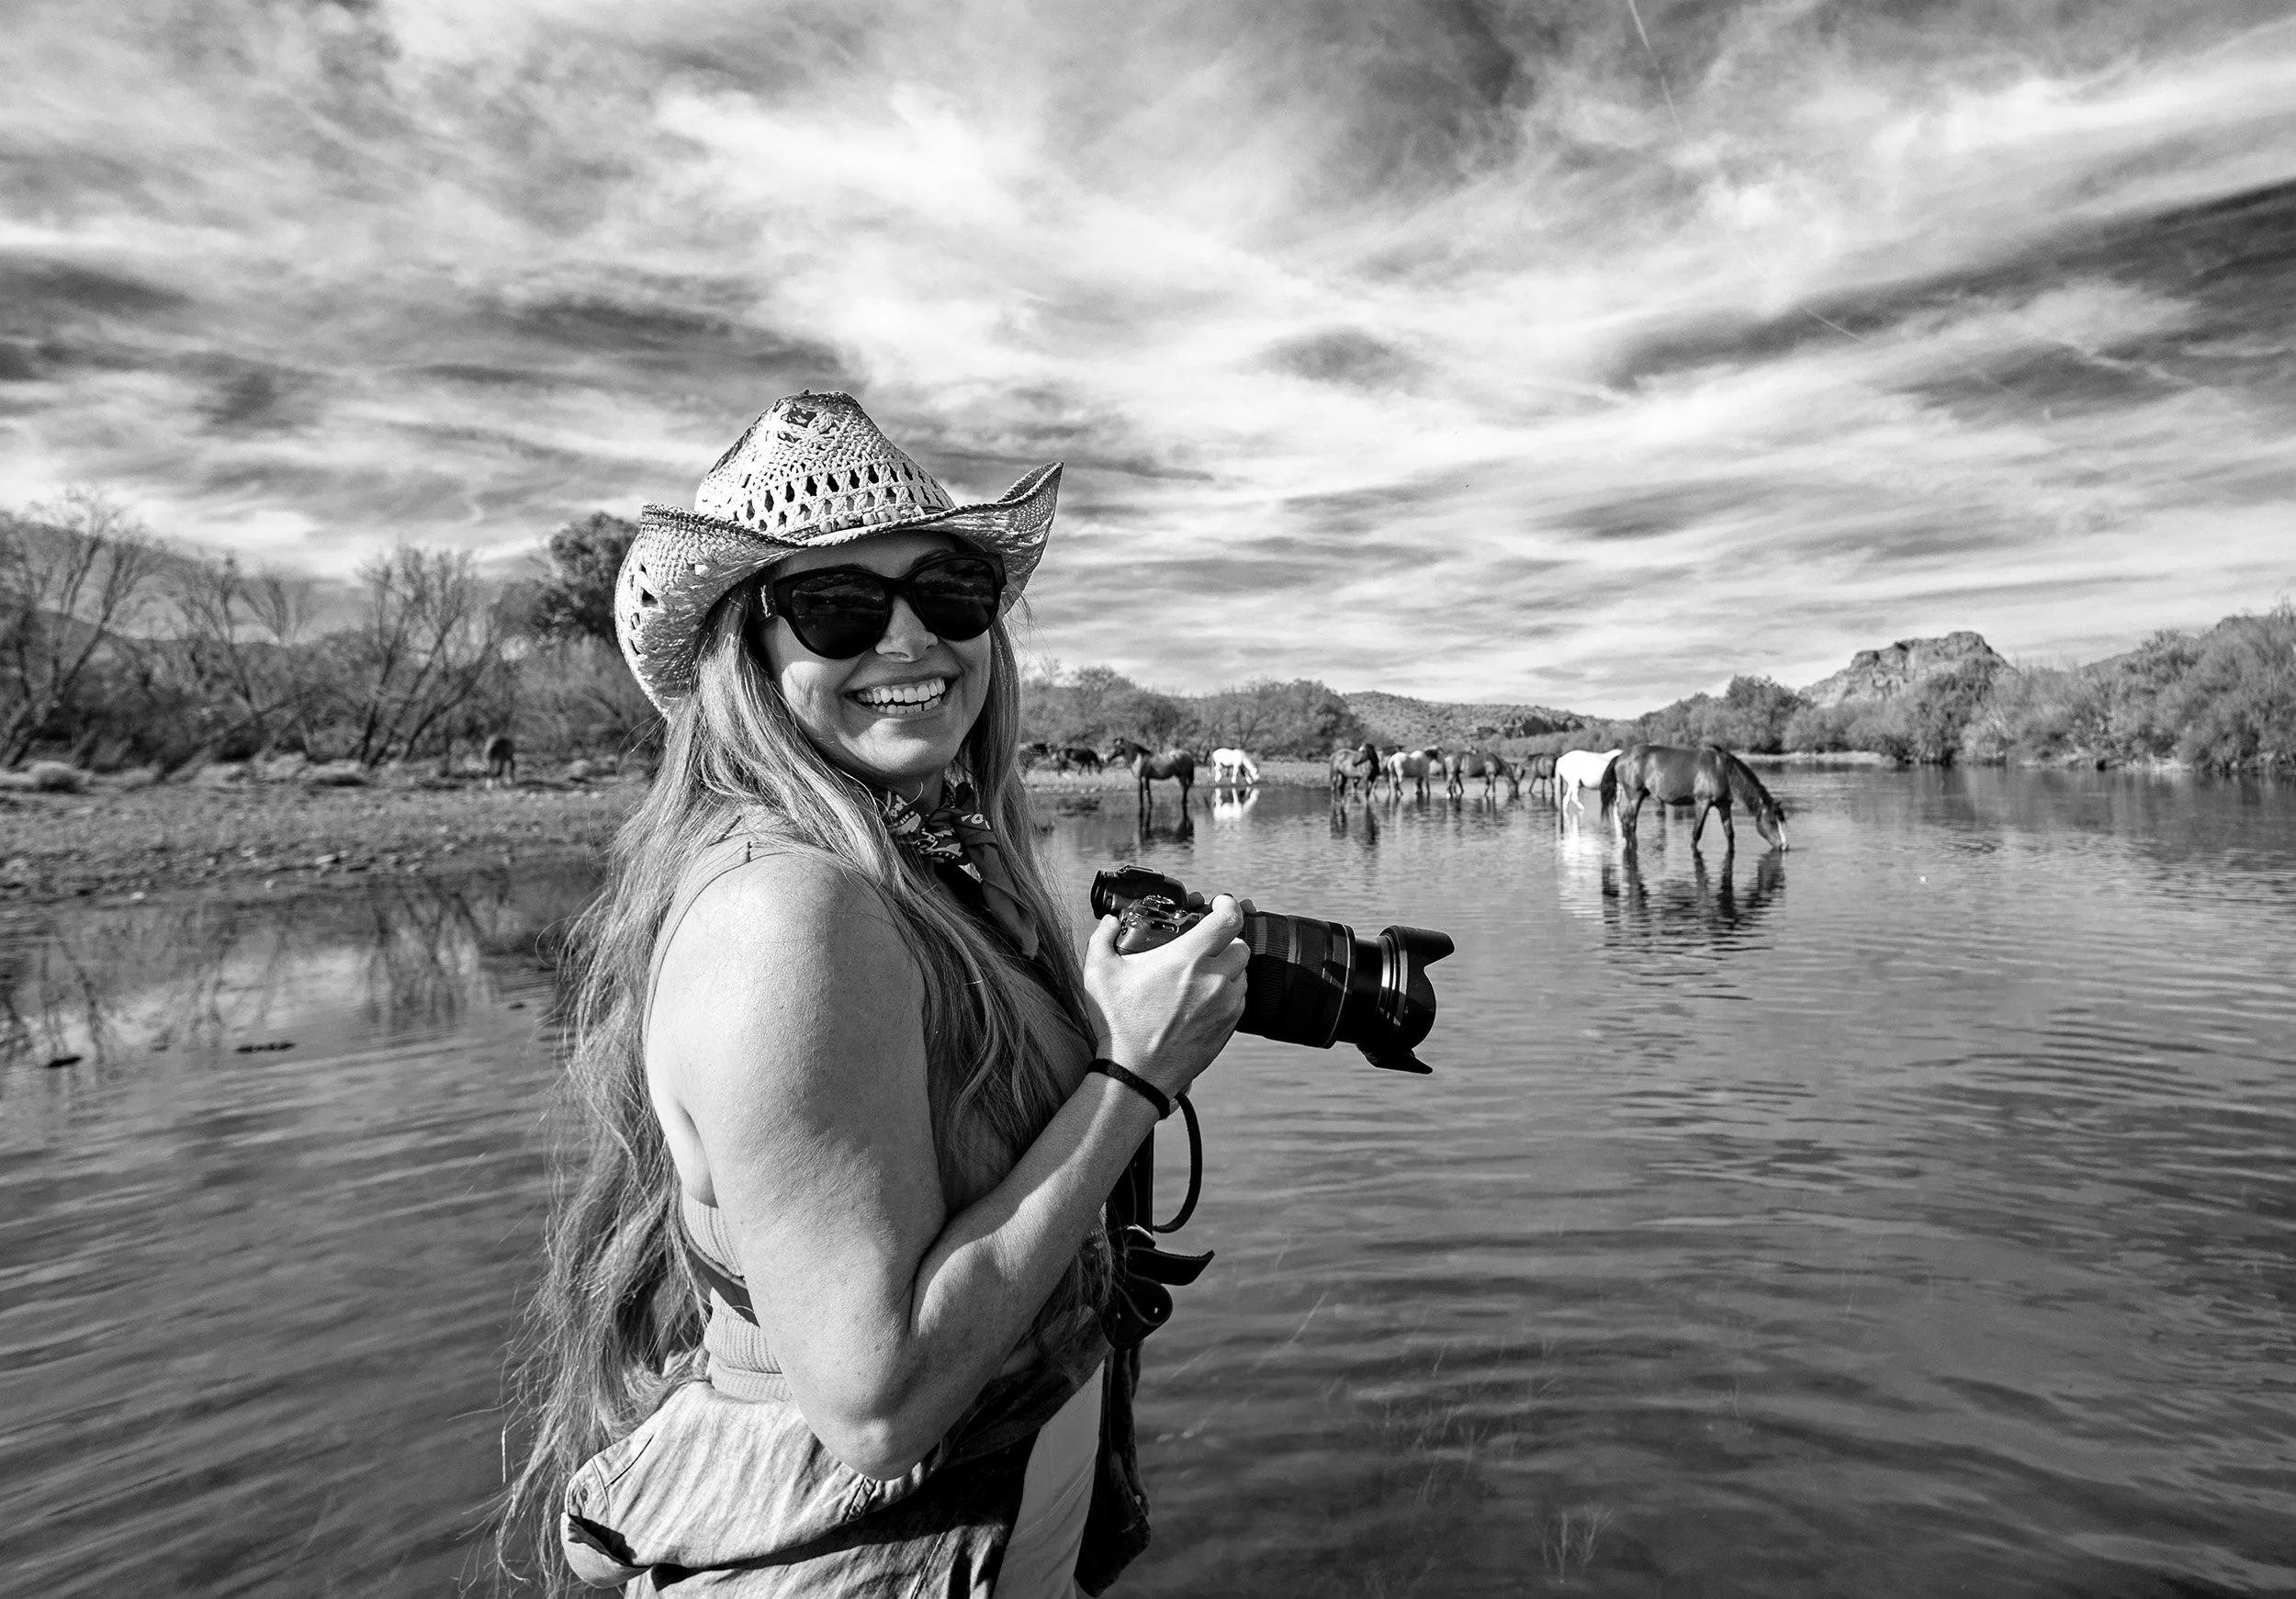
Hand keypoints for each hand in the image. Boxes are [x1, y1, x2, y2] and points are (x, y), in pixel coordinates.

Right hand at [1083, 894, 1249, 1101]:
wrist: (1135, 1073)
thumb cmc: (1117, 1024)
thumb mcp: (1099, 973)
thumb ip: (1103, 938)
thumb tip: (1110, 922)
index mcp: (1187, 959)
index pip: (1228, 920)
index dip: (1228, 906)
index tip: (1220, 903)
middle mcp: (1213, 980)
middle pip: (1240, 946)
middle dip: (1225, 941)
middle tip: (1206, 944)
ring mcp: (1224, 1006)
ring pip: (1242, 975)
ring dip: (1227, 969)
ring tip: (1203, 973)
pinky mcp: (1228, 1028)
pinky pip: (1239, 1000)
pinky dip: (1227, 994)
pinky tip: (1204, 998)